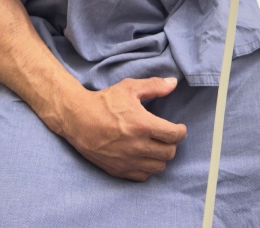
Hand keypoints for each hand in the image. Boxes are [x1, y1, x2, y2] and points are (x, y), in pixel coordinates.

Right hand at [60, 76, 186, 181]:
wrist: (78, 119)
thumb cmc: (104, 102)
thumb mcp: (129, 88)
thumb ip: (154, 86)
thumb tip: (173, 83)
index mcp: (142, 125)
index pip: (174, 135)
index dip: (181, 131)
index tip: (179, 128)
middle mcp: (137, 146)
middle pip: (169, 153)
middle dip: (172, 144)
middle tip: (166, 136)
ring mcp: (128, 160)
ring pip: (158, 167)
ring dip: (161, 157)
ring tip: (156, 146)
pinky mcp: (119, 170)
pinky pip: (143, 176)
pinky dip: (148, 168)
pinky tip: (144, 156)